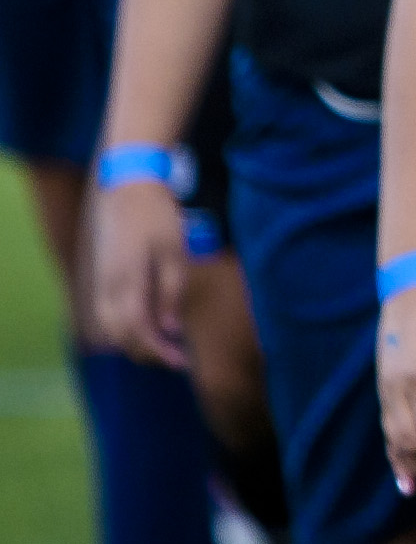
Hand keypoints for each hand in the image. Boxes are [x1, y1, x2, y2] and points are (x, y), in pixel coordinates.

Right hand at [85, 182, 193, 366]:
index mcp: (126, 282)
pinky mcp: (101, 276)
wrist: (126, 187)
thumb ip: (171, 290)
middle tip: (176, 357)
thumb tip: (170, 329)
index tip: (181, 361)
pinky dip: (125, 327)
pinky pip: (108, 313)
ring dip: (134, 341)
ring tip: (164, 344)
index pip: (138, 331)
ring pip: (110, 327)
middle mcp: (107, 287)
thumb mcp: (174, 250)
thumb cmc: (156, 216)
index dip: (158, 351)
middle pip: (121, 335)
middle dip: (147, 352)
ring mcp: (100, 282)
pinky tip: (147, 324)